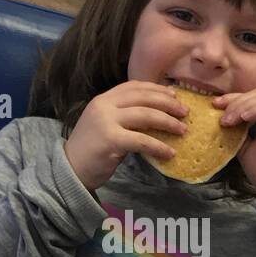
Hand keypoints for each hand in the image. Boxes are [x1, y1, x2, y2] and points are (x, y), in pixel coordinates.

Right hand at [64, 81, 188, 191]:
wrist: (70, 170)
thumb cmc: (91, 150)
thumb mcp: (106, 125)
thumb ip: (125, 117)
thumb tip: (156, 115)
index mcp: (103, 99)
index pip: (134, 86)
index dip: (156, 89)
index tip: (174, 95)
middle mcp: (104, 105)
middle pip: (143, 98)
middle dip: (168, 103)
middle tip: (185, 113)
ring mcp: (106, 121)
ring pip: (146, 115)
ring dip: (168, 122)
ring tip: (183, 130)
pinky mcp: (111, 140)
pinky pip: (142, 140)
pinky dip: (159, 146)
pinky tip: (170, 153)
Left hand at [214, 89, 255, 207]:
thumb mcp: (245, 148)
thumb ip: (237, 132)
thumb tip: (221, 120)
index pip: (253, 98)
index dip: (233, 98)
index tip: (214, 104)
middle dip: (236, 100)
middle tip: (219, 111)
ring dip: (243, 106)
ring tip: (228, 119)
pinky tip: (243, 117)